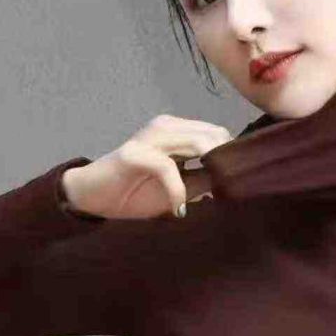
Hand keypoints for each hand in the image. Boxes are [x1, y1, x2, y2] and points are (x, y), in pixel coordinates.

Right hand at [61, 114, 230, 218]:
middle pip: (213, 135)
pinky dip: (178, 190)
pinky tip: (179, 208)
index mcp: (180, 131)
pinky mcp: (134, 153)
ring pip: (196, 143)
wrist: (94, 198)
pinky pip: (167, 167)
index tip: (241, 180)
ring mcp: (150, 137)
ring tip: (207, 197)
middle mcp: (167, 127)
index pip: (218, 133)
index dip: (232, 155)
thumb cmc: (138, 192)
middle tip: (227, 191)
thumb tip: (234, 180)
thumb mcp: (182, 188)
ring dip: (208, 171)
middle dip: (225, 163)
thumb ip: (205, 179)